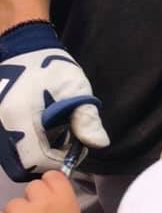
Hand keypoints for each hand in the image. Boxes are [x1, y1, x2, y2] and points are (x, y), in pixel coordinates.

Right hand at [0, 22, 108, 180]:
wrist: (21, 46)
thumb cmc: (49, 65)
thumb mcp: (74, 87)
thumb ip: (86, 118)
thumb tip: (100, 144)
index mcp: (19, 118)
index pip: (36, 160)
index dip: (58, 160)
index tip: (73, 148)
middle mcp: (1, 126)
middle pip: (21, 165)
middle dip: (44, 161)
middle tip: (62, 145)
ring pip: (13, 158)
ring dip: (34, 154)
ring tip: (52, 136)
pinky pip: (9, 145)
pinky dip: (25, 145)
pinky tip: (39, 130)